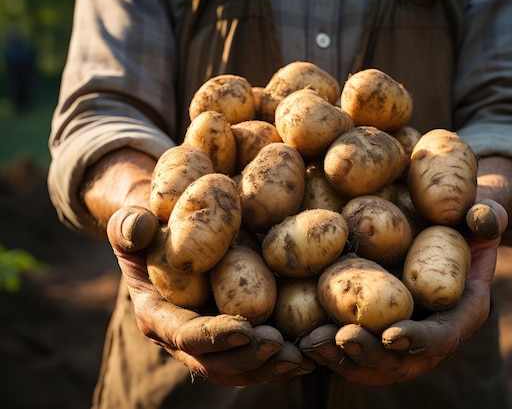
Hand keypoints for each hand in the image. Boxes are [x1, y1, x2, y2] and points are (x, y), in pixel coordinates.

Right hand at [107, 206, 314, 385]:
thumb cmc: (153, 224)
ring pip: (238, 368)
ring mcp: (208, 342)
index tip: (246, 328)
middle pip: (214, 363)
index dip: (214, 335)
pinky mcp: (230, 338)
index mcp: (156, 315)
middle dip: (248, 358)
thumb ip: (128, 224)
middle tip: (282, 345)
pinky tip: (308, 355)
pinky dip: (279, 360)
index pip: (184, 334)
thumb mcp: (133, 219)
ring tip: (301, 358)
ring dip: (269, 367)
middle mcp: (180, 338)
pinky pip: (254, 358)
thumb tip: (138, 230)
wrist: (167, 234)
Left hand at [299, 200, 507, 385]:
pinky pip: (347, 348)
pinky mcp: (369, 328)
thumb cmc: (460, 221)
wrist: (436, 228)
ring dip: (339, 357)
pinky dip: (325, 346)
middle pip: (400, 362)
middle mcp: (427, 333)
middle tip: (342, 339)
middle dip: (370, 355)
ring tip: (312, 342)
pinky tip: (298, 336)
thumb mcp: (478, 215)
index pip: (443, 337)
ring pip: (368, 362)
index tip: (392, 336)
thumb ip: (485, 217)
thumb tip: (485, 219)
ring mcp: (395, 335)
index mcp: (459, 314)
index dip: (420, 341)